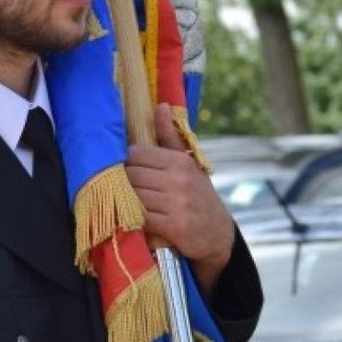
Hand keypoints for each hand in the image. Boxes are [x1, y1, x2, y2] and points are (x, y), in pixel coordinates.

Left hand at [126, 103, 233, 291]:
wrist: (218, 235)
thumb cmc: (197, 195)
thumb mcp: (188, 164)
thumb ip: (170, 136)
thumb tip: (161, 106)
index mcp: (180, 161)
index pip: (136, 154)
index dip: (127, 163)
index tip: (127, 170)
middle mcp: (179, 180)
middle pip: (132, 175)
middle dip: (123, 183)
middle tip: (123, 189)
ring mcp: (177, 204)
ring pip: (133, 196)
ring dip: (126, 201)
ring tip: (127, 203)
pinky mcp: (173, 226)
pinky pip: (140, 218)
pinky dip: (133, 219)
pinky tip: (135, 218)